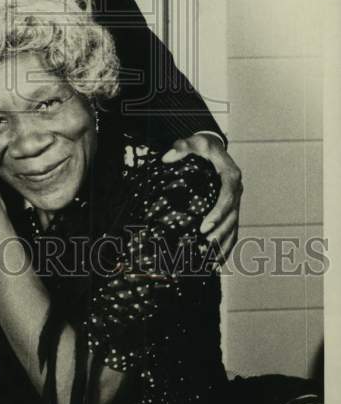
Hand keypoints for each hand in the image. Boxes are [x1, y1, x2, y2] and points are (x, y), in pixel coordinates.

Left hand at [162, 133, 241, 261]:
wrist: (214, 149)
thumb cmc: (204, 147)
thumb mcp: (195, 142)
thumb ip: (182, 146)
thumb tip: (167, 157)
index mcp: (231, 176)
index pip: (228, 197)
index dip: (218, 213)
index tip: (205, 226)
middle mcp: (237, 190)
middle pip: (232, 217)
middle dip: (219, 233)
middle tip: (204, 245)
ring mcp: (236, 201)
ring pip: (234, 227)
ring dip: (224, 244)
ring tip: (211, 260)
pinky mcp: (232, 209)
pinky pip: (233, 230)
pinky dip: (227, 246)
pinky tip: (217, 261)